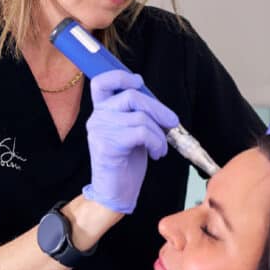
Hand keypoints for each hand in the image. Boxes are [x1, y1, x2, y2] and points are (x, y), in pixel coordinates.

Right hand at [83, 70, 178, 213]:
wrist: (115, 193)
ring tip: (161, 147)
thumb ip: (136, 113)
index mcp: (101, 111)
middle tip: (172, 123)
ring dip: (159, 132)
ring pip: (140, 116)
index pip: (101, 82)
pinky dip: (156, 142)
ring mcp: (100, 131)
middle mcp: (97, 118)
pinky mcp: (108, 146)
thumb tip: (157, 103)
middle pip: (131, 96)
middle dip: (158, 109)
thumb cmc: (126, 162)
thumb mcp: (131, 131)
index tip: (139, 82)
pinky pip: (141, 133)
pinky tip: (157, 154)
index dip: (121, 76)